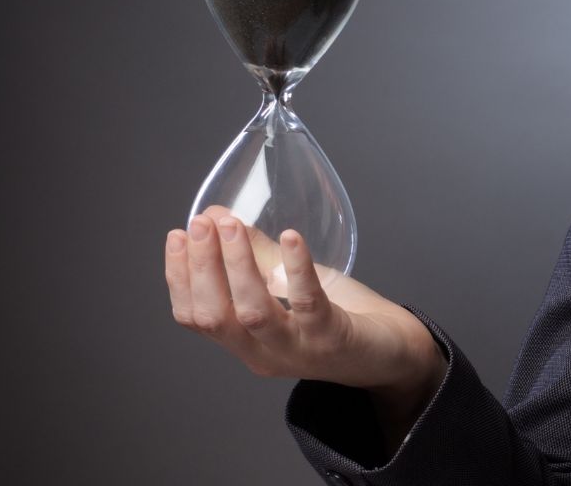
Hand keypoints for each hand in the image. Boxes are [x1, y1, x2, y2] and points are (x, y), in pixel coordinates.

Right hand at [164, 205, 443, 401]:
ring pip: (254, 312)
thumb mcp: (289, 286)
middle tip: (200, 224)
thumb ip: (257, 256)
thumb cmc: (339, 317)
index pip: (195, 315)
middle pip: (216, 315)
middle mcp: (263, 353)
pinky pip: (309, 303)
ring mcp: (297, 348)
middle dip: (202, 267)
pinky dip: (297, 268)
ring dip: (238, 265)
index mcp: (245, 343)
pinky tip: (292, 238)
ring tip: (231, 225)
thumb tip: (217, 216)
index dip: (179, 276)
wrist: (393, 354)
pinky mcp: (332, 337)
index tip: (177, 235)